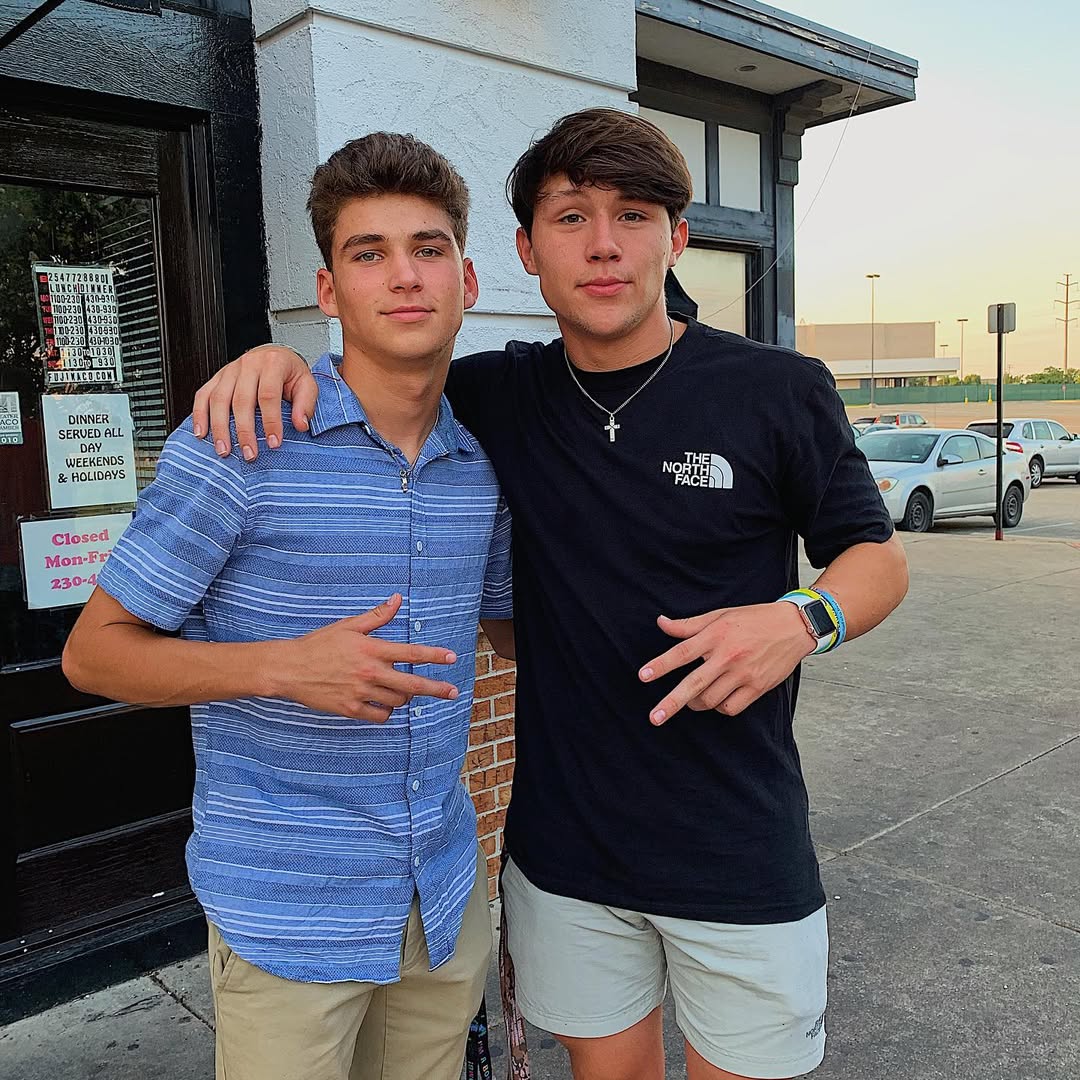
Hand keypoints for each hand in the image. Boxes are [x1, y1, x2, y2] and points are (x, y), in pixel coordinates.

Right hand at [192, 344, 318, 460]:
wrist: (274, 354)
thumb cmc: (290, 373)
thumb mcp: (307, 384)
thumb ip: (305, 404)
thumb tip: (300, 426)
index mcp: (273, 363)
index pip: (268, 395)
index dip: (271, 421)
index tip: (273, 443)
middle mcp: (248, 364)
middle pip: (241, 400)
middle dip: (244, 431)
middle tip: (249, 454)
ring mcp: (229, 370)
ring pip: (219, 399)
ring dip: (220, 428)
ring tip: (224, 451)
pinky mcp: (217, 377)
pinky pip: (203, 395)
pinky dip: (199, 415)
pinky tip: (201, 434)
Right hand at [268, 594, 459, 721]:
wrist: (289, 668)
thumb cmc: (319, 644)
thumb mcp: (349, 626)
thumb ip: (377, 616)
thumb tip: (398, 599)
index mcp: (371, 649)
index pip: (411, 653)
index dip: (434, 655)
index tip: (452, 658)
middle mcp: (369, 672)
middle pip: (412, 684)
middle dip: (436, 689)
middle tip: (452, 693)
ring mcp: (360, 692)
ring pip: (397, 701)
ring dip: (405, 696)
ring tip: (402, 689)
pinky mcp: (350, 709)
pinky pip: (380, 715)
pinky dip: (386, 711)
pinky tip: (384, 703)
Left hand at [638, 603, 813, 724]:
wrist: (794, 627)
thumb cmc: (754, 619)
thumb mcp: (720, 615)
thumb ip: (689, 625)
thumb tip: (661, 623)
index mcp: (717, 635)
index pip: (682, 651)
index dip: (661, 665)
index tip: (643, 676)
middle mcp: (728, 656)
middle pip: (693, 684)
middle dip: (671, 703)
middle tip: (654, 718)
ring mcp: (744, 674)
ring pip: (710, 700)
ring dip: (695, 704)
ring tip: (691, 699)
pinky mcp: (758, 687)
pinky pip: (730, 708)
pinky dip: (719, 708)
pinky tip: (716, 700)